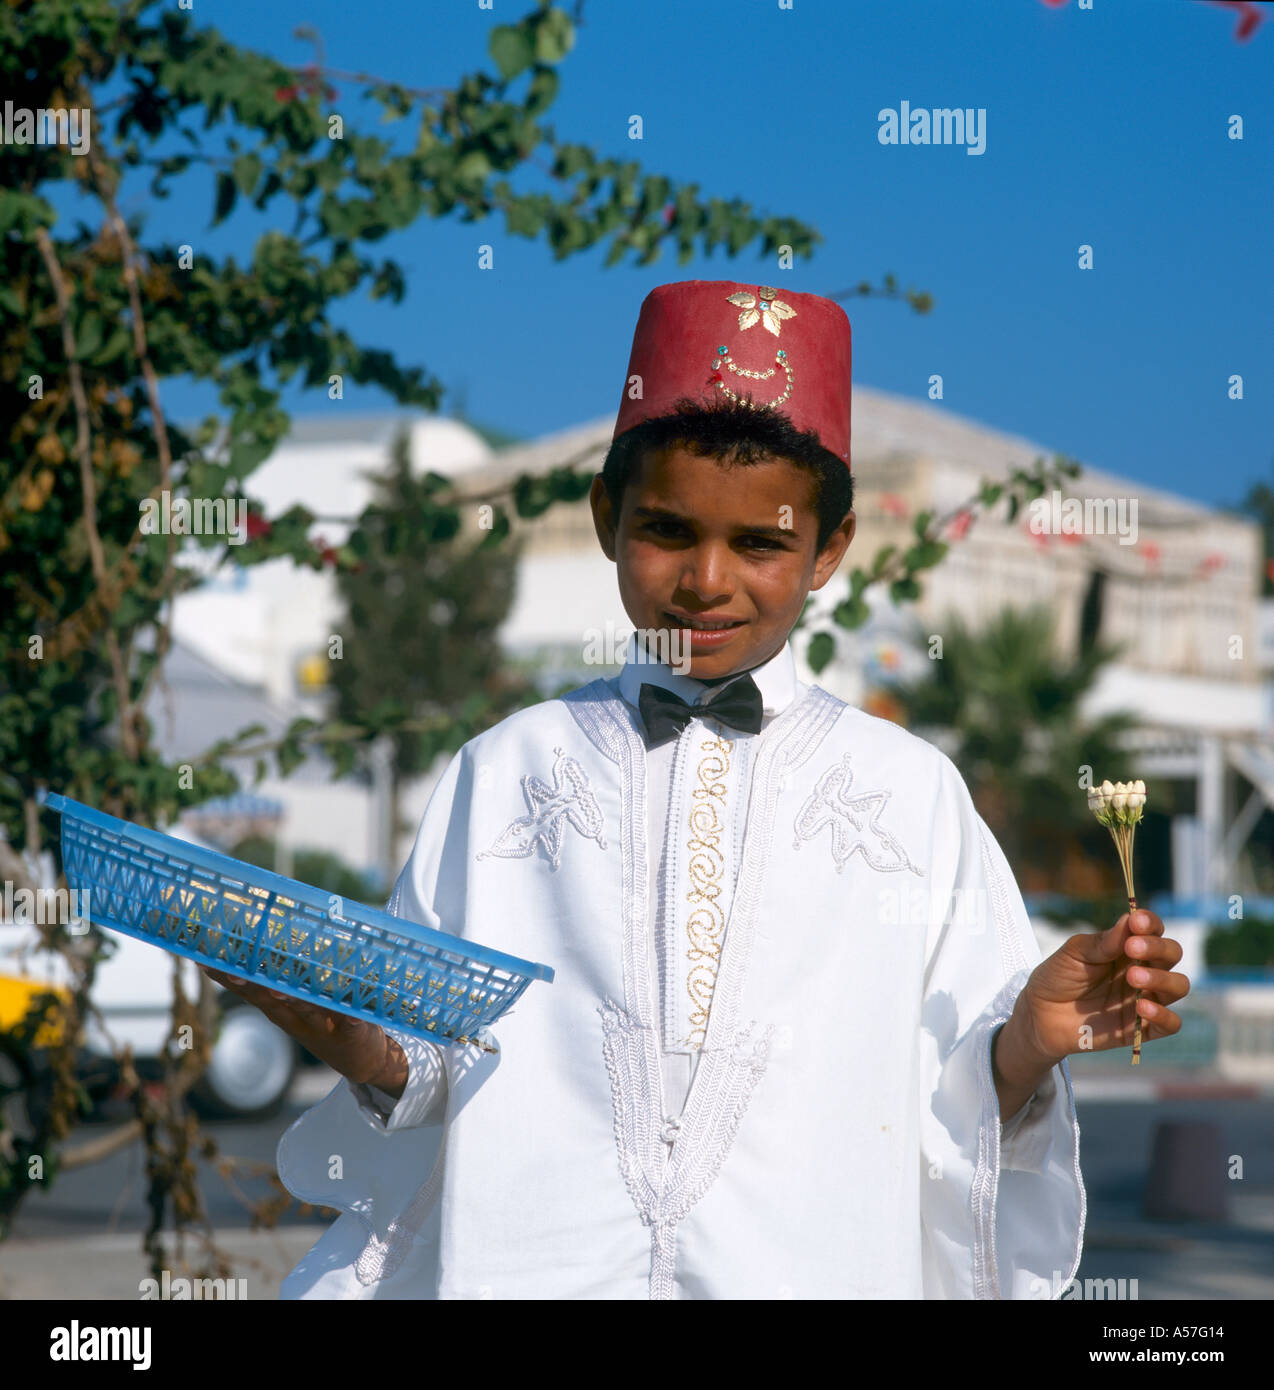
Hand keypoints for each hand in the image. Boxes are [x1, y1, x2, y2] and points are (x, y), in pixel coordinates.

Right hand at [198, 966, 405, 1092]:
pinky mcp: (353, 1030)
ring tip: (280, 989)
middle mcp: (297, 1018)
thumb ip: (286, 978)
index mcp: (283, 1010)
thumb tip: (266, 946)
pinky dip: (351, 1016)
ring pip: (306, 1010)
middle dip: (253, 986)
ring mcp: (324, 1025)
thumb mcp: (301, 1001)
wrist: (363, 1061)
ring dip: (294, 999)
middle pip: (270, 1001)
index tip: (203, 959)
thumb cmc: (328, 1022)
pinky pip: (350, 1020)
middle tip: (234, 971)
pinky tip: (352, 1012)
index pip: (250, 991)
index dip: (227, 977)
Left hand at [1015, 909, 1190, 1062]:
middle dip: (1158, 948)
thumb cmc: (1058, 977)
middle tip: (1132, 948)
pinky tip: (1142, 1007)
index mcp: (1127, 947)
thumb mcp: (1074, 953)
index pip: (1152, 930)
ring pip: (1178, 986)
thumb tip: (1129, 919)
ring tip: (1133, 977)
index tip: (1136, 921)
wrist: (1040, 1015)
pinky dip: (1163, 1014)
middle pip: (1172, 954)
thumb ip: (1103, 942)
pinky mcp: (1142, 1027)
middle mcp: (1143, 970)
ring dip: (1161, 978)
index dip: (1150, 923)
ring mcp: (1145, 998)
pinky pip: (1171, 1023)